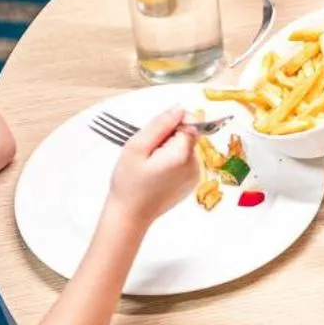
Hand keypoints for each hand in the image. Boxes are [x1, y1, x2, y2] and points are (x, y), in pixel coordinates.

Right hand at [105, 108, 197, 223]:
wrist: (130, 216)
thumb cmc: (129, 184)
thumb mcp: (137, 147)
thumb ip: (160, 124)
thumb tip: (179, 108)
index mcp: (182, 155)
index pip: (191, 122)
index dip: (173, 122)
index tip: (157, 133)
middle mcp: (194, 165)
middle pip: (189, 135)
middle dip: (169, 136)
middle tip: (148, 152)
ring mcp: (195, 176)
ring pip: (186, 147)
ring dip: (170, 149)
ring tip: (151, 164)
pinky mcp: (191, 183)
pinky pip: (185, 161)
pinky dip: (173, 161)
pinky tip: (157, 172)